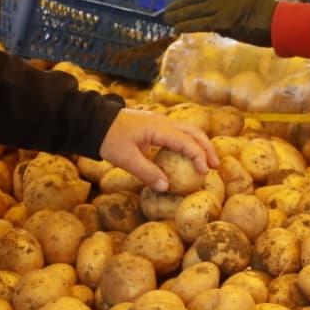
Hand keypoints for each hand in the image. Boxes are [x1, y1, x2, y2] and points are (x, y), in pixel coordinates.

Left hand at [100, 108, 218, 190]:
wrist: (95, 121)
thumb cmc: (109, 138)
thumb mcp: (126, 159)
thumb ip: (147, 173)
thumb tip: (166, 187)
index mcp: (159, 128)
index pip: (187, 142)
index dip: (199, 157)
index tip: (205, 172)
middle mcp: (163, 122)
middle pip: (194, 132)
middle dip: (206, 148)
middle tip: (214, 166)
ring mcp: (160, 121)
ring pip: (188, 130)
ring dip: (199, 144)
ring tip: (206, 161)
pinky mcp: (155, 124)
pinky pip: (178, 132)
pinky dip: (188, 142)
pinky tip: (187, 155)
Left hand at [164, 0, 276, 46]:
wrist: (276, 21)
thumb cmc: (265, 14)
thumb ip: (228, 4)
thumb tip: (214, 20)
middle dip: (179, 4)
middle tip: (167, 10)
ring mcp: (221, 6)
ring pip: (194, 10)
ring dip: (178, 15)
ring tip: (168, 19)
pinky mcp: (222, 21)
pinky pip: (199, 23)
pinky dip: (186, 26)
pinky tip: (177, 28)